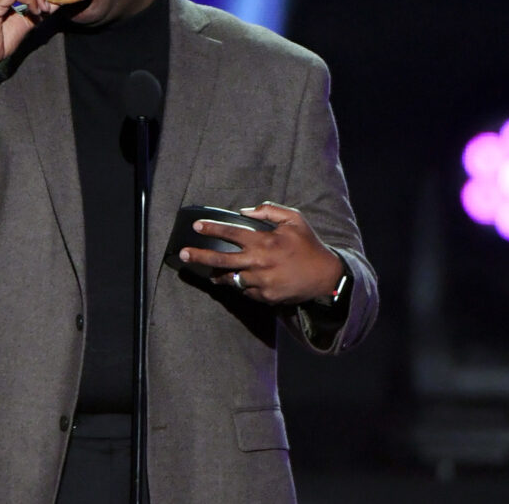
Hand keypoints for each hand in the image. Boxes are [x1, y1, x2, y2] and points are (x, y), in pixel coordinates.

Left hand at [178, 201, 343, 304]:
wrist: (325, 276)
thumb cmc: (309, 245)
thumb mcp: (294, 220)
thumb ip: (269, 211)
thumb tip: (245, 211)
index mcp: (264, 242)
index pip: (231, 233)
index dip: (212, 229)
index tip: (196, 227)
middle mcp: (259, 263)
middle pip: (221, 260)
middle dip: (199, 256)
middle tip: (183, 254)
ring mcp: (261, 282)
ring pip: (231, 279)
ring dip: (219, 275)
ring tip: (209, 272)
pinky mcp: (265, 297)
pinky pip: (246, 291)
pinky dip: (243, 284)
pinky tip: (242, 280)